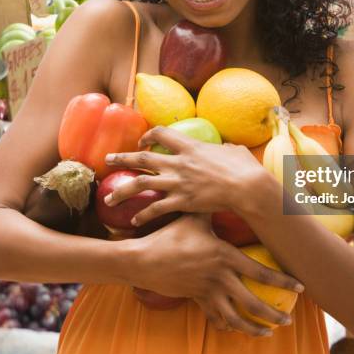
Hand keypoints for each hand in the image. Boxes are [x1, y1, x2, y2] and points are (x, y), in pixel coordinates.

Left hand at [104, 126, 268, 226]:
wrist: (246, 187)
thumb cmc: (243, 167)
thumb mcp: (232, 150)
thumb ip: (224, 148)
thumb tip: (226, 147)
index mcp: (190, 146)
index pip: (161, 133)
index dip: (148, 135)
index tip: (142, 140)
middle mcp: (178, 162)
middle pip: (142, 157)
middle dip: (122, 158)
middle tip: (108, 160)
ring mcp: (178, 182)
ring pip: (141, 183)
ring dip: (122, 190)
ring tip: (109, 197)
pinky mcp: (181, 201)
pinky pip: (156, 208)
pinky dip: (144, 214)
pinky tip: (135, 220)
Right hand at [124, 214, 303, 335]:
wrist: (143, 259)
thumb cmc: (171, 235)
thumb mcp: (195, 218)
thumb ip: (213, 207)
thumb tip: (226, 188)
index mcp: (224, 256)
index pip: (259, 272)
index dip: (282, 280)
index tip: (300, 286)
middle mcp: (219, 277)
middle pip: (252, 302)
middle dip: (272, 314)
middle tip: (287, 320)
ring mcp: (208, 291)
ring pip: (235, 317)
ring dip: (253, 328)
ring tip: (267, 333)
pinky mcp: (196, 299)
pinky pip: (215, 317)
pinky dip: (227, 325)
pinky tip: (236, 330)